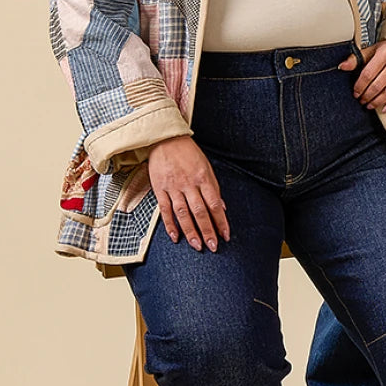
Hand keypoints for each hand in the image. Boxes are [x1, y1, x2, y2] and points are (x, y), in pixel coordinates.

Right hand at [148, 136, 229, 251]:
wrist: (166, 139)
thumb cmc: (189, 154)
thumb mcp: (207, 167)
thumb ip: (214, 189)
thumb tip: (222, 208)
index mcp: (203, 178)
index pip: (215, 204)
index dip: (221, 221)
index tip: (226, 235)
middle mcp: (189, 184)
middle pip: (200, 211)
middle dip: (207, 231)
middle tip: (213, 246)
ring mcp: (173, 187)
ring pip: (183, 213)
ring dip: (190, 231)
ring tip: (197, 246)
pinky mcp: (159, 189)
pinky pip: (165, 210)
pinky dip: (170, 225)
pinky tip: (176, 237)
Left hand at [340, 39, 385, 110]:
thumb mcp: (374, 49)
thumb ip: (357, 58)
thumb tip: (342, 66)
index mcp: (385, 52)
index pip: (368, 74)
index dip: (359, 86)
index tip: (356, 92)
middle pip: (378, 85)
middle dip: (367, 96)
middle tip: (362, 100)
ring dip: (377, 102)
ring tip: (370, 105)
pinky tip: (385, 108)